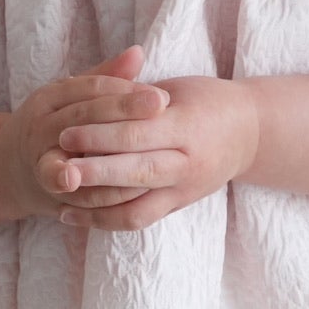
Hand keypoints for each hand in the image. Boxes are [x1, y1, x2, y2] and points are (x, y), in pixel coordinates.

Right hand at [0, 43, 171, 221]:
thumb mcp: (71, 99)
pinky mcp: (45, 188)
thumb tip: (138, 51)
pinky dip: (102, 194)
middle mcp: (40, 125)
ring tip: (149, 155)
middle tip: (160, 108)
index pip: (90, 88)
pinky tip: (132, 192)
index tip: (161, 95)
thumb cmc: (54, 127)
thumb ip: (105, 78)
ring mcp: (39, 157)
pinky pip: (76, 193)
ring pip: (77, 154)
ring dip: (114, 158)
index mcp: (49, 98)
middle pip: (84, 116)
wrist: (9, 169)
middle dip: (124, 111)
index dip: (126, 90)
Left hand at [54, 62, 260, 231]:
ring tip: (61, 201)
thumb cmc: (208, 101)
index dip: (99, 134)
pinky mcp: (179, 205)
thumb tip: (90, 98)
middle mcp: (187, 162)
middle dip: (94, 172)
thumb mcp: (177, 87)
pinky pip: (139, 220)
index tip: (65, 133)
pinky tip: (76, 216)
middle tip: (58, 168)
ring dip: (95, 208)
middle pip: (135, 172)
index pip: (137, 132)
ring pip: (136, 208)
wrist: (251, 133)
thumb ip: (136, 96)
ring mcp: (185, 189)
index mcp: (186, 125)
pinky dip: (105, 221)